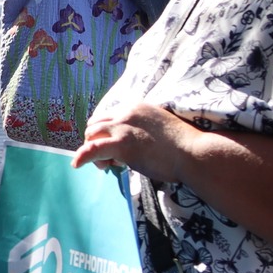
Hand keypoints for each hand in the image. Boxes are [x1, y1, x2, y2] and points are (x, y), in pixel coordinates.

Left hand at [70, 102, 202, 185]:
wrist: (194, 153)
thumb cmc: (184, 146)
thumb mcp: (159, 129)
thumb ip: (142, 132)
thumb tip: (131, 147)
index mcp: (135, 107)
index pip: (108, 117)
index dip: (107, 133)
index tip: (115, 148)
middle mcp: (126, 112)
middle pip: (96, 124)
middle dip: (97, 140)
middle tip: (109, 159)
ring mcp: (122, 127)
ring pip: (91, 135)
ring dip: (93, 150)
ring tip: (106, 165)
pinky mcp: (121, 144)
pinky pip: (92, 149)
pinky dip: (82, 156)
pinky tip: (77, 164)